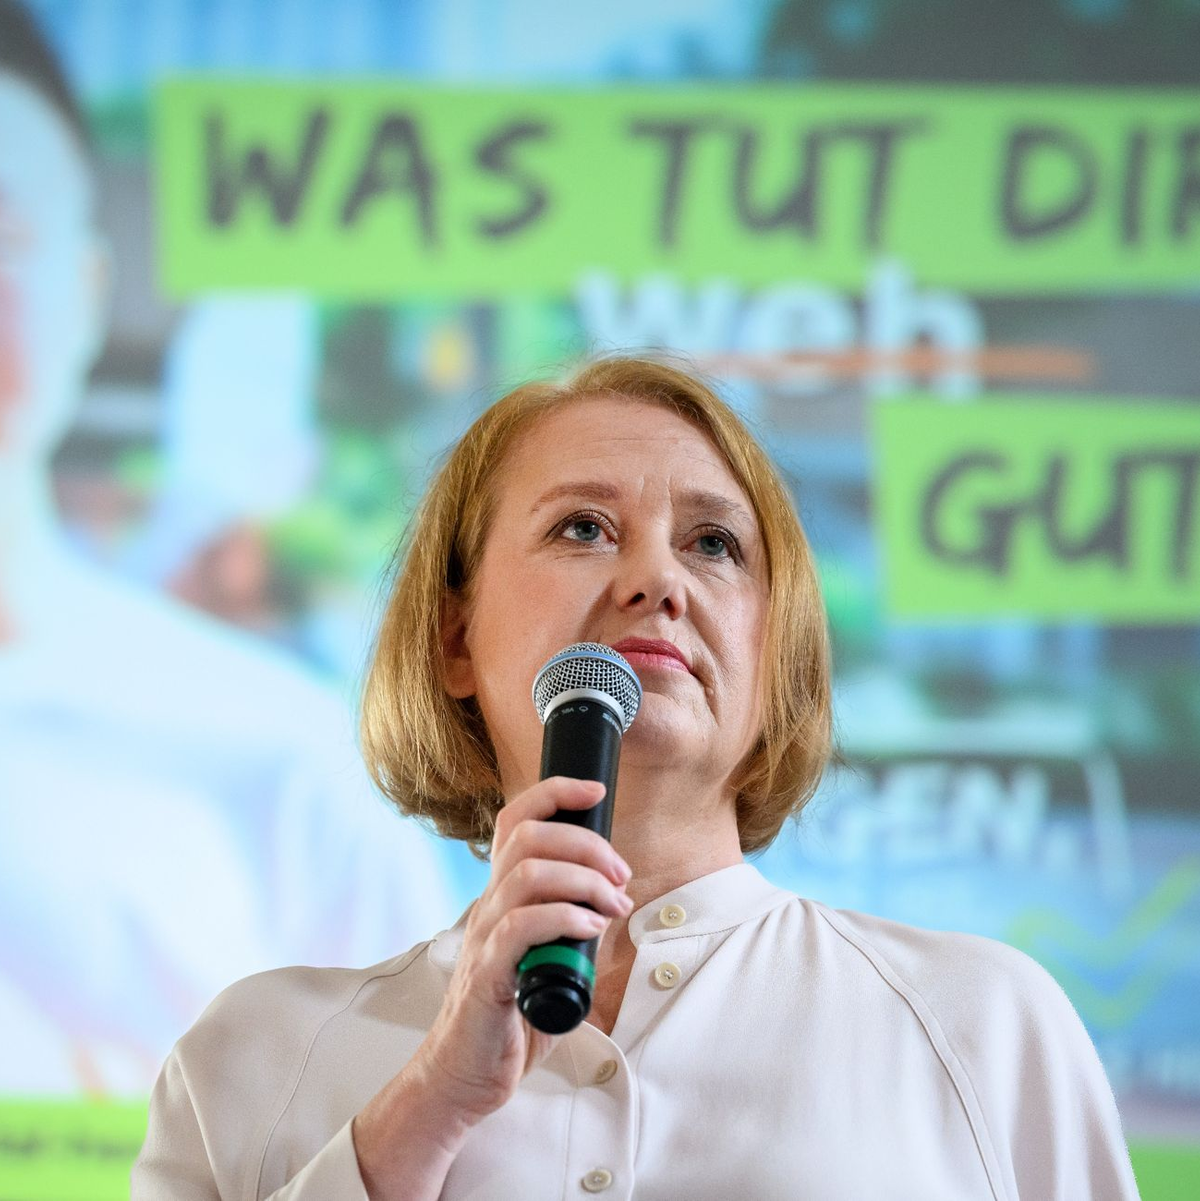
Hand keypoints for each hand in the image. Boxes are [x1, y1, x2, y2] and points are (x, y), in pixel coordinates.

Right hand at [416, 776, 633, 1119]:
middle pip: (528, 837)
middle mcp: (488, 907)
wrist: (464, 1077)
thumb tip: (612, 905)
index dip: (555, 792)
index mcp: (501, 896)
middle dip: (586, 844)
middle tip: (622, 877)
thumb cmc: (508, 1019)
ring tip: (613, 907)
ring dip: (583, 881)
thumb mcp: (546, 959)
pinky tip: (590, 930)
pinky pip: (521, 927)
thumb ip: (570, 929)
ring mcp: (484, 938)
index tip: (596, 792)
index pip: (516, 820)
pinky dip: (564, 918)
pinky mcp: (488, 975)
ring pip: (527, 875)